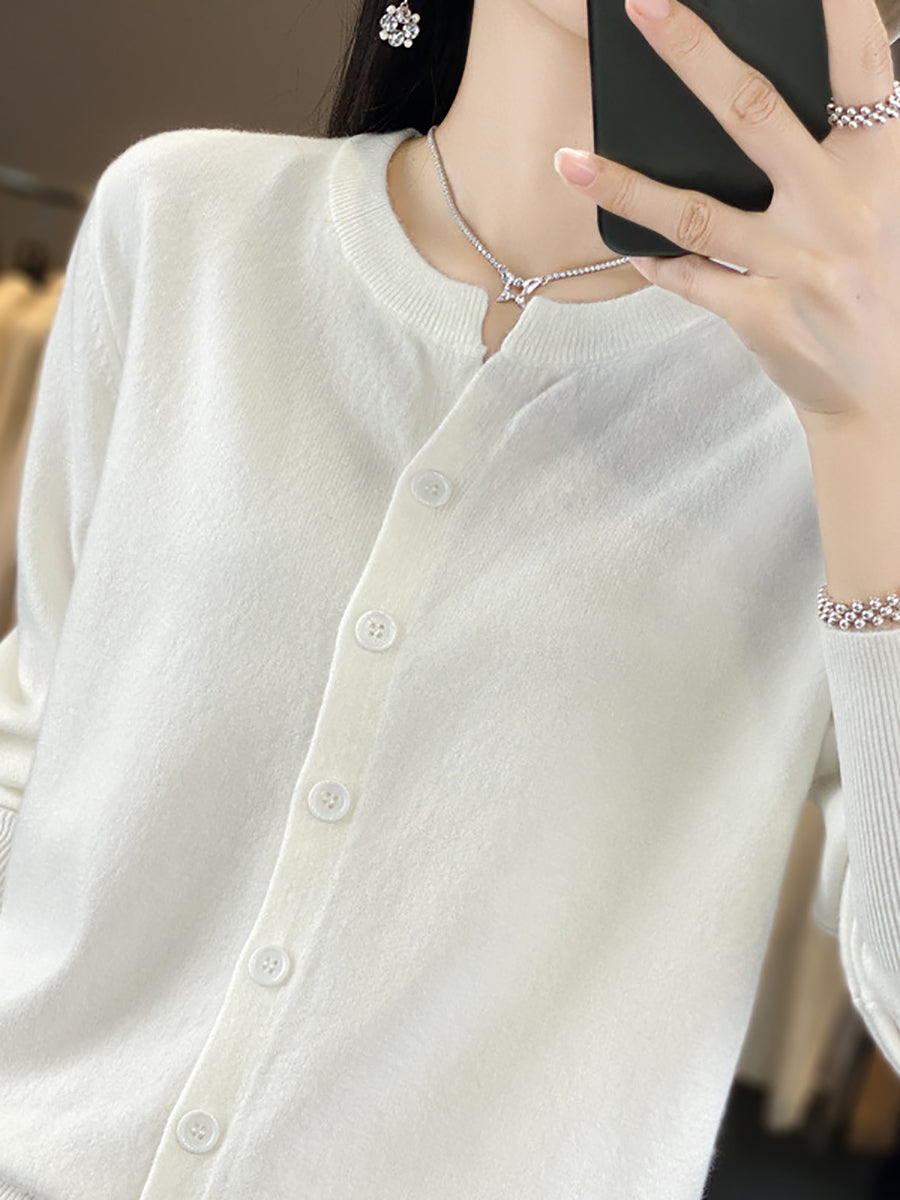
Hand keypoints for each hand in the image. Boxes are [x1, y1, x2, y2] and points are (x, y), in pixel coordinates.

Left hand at [554, 0, 899, 438]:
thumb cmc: (880, 285)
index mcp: (884, 167)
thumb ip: (846, 152)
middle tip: (642, 7)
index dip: (830, 7)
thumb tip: (771, 100)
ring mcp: (799, 265)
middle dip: (695, 53)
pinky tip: (623, 241)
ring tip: (568, 160)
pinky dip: (653, 260)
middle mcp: (843, 208)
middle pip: (756, 113)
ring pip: (697, 212)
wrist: (886, 393)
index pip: (861, 65)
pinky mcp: (763, 316)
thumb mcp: (886, 207)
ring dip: (625, 184)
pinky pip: (689, 279)